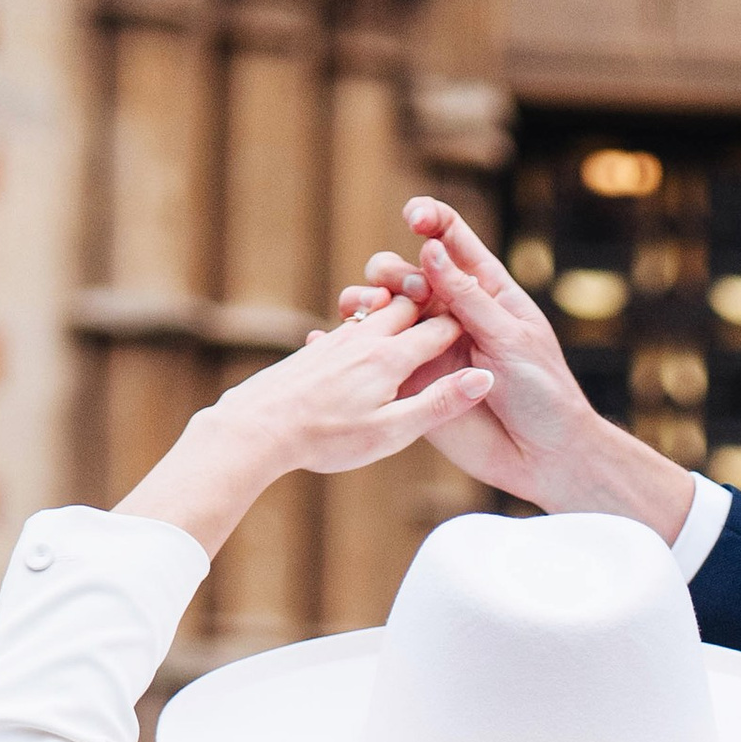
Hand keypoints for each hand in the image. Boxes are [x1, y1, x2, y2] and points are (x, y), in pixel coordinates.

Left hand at [118, 294, 490, 556]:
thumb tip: (484, 378)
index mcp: (392, 359)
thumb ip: (440, 404)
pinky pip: (350, 325)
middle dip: (432, 302)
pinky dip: (368, 322)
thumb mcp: (393, 432)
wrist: (256, 429)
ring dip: (399, 306)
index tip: (483, 324)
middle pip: (409, 305)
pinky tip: (365, 333)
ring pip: (377, 309)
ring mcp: (337, 341)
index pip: (440, 329)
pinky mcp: (314, 350)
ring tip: (415, 307)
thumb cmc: (328, 438)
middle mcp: (366, 340)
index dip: (464, 324)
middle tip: (452, 302)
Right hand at [340, 199, 694, 540]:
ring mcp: (430, 345)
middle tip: (406, 292)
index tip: (414, 216)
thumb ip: (467, 297)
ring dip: (367, 300)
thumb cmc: (542, 392)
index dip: (430, 219)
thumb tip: (429, 248)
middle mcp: (452, 311)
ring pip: (386, 311)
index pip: (452, 240)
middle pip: (407, 272)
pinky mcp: (414, 380)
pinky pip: (378, 355)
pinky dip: (352, 342)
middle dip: (394, 270)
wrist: (543, 456)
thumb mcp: (509, 338)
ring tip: (363, 308)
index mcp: (485, 289)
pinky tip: (329, 337)